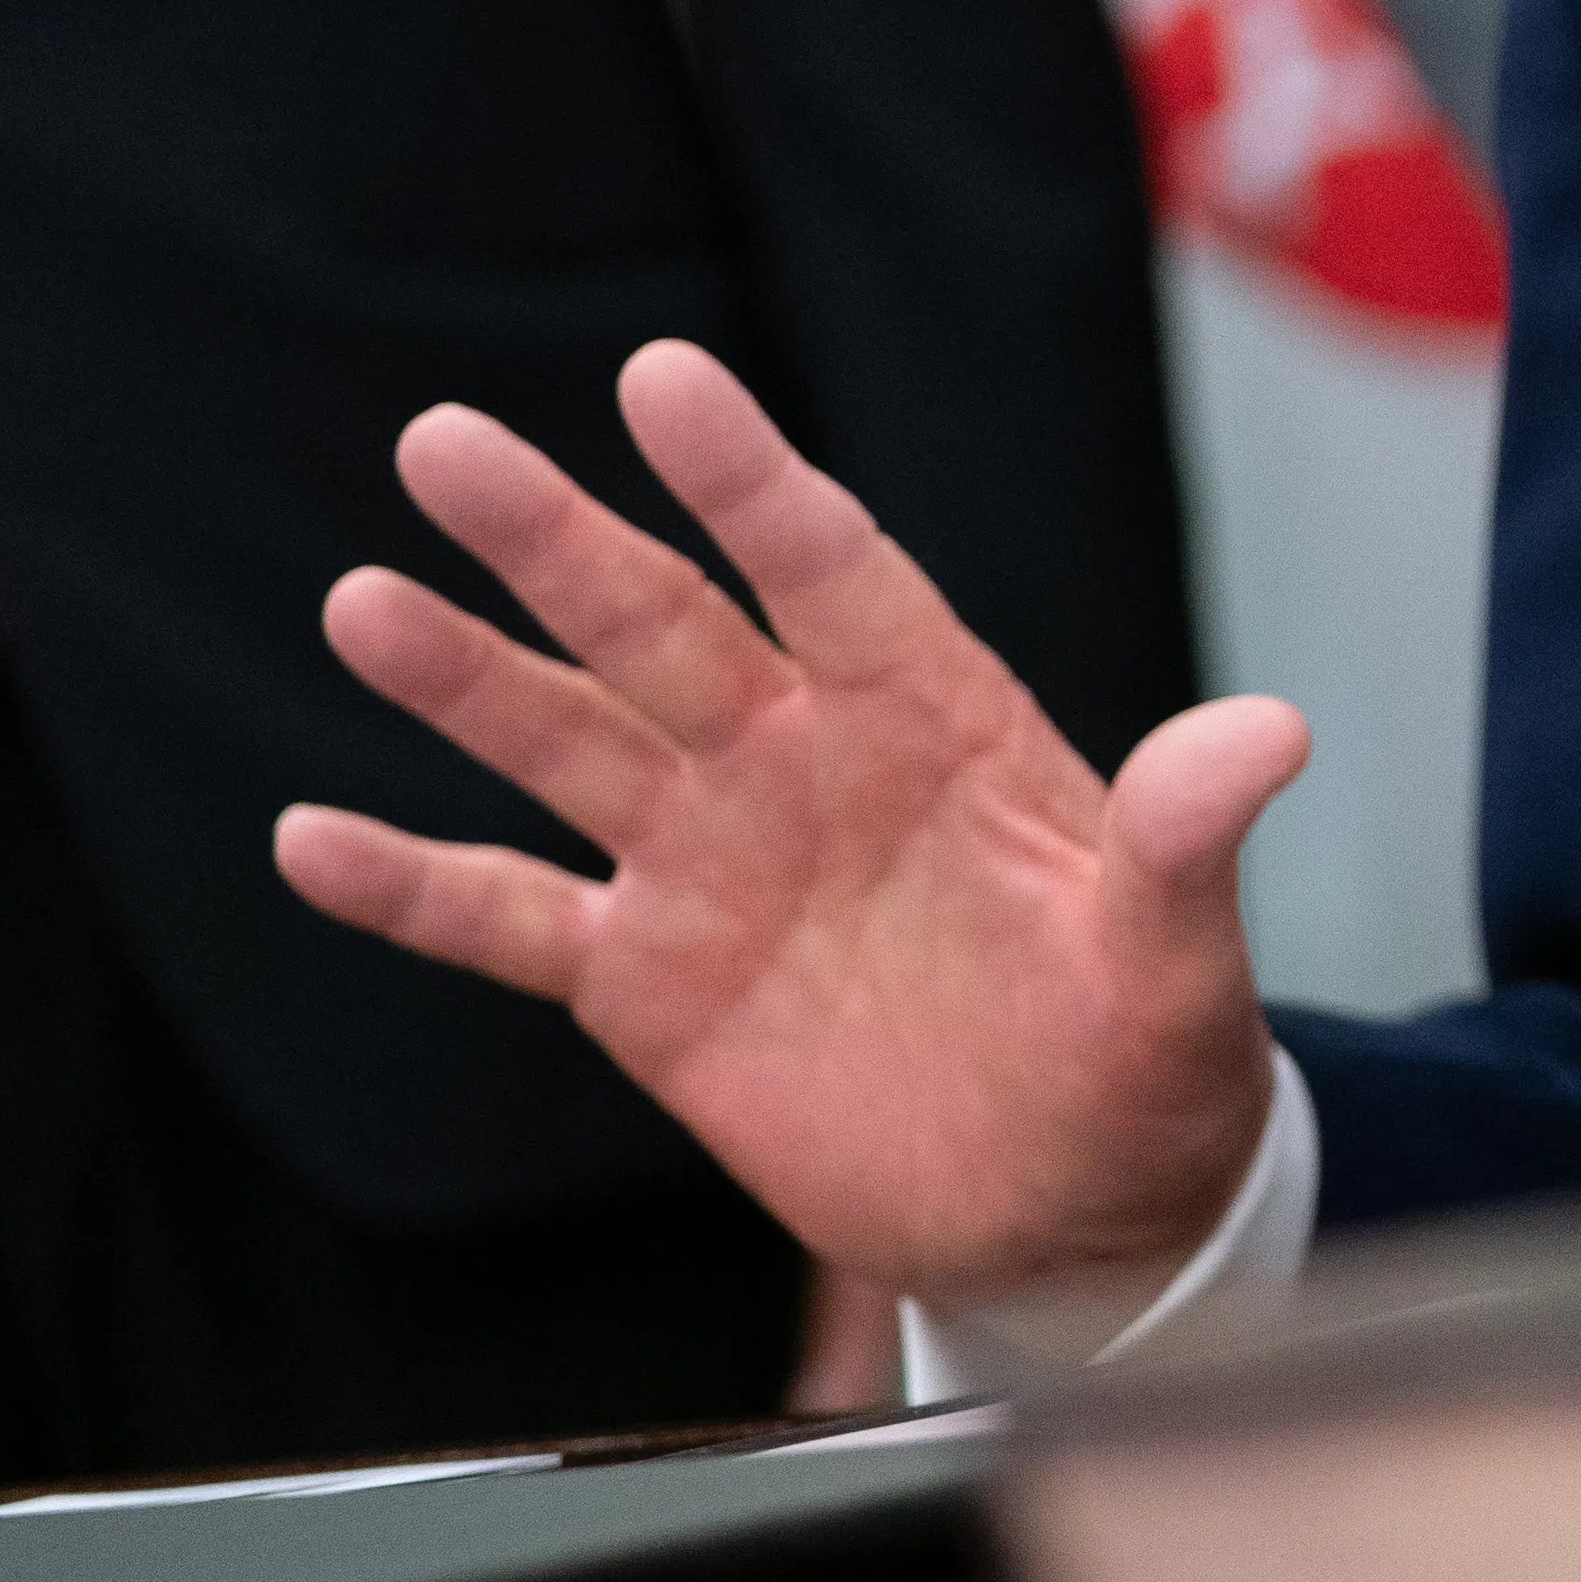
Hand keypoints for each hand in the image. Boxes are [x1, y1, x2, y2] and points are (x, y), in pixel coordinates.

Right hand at [272, 341, 1306, 1304]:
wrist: (1079, 1202)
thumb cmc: (1147, 1051)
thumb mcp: (1182, 955)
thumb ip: (1190, 841)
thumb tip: (1270, 735)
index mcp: (933, 716)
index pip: (831, 567)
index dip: (752, 478)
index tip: (665, 378)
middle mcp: (803, 759)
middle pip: (662, 624)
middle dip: (556, 537)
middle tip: (443, 439)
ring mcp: (713, 863)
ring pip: (565, 741)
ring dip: (462, 676)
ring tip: (363, 594)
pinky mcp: (649, 983)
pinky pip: (509, 917)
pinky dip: (412, 882)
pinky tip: (310, 836)